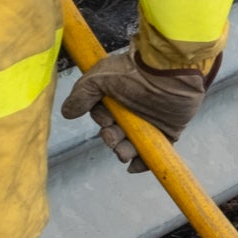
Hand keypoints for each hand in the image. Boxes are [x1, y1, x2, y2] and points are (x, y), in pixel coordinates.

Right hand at [60, 48, 213, 171]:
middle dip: (111, 139)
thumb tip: (67, 112)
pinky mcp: (168, 132)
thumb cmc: (135, 71)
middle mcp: (133, 110)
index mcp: (118, 96)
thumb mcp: (100, 77)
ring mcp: (150, 122)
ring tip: (123, 151)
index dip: (102, 121)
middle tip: (113, 135)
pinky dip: (142, 163)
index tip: (106, 120)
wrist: (170, 72)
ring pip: (131, 146)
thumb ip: (82, 94)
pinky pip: (153, 152)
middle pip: (115, 134)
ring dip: (123, 152)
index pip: (103, 116)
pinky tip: (134, 166)